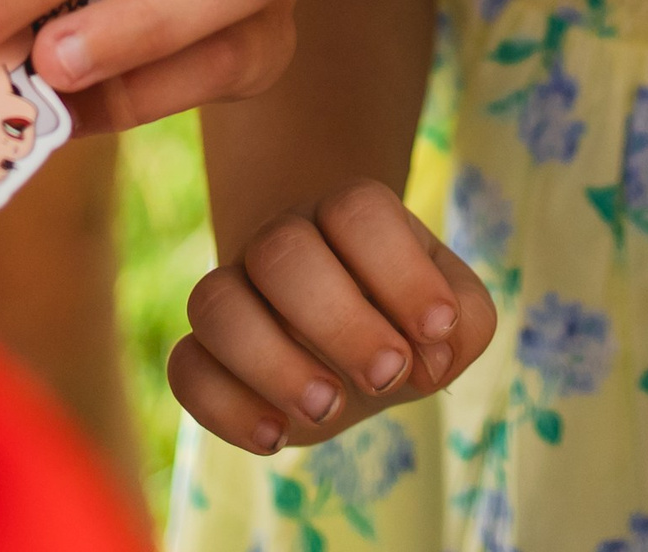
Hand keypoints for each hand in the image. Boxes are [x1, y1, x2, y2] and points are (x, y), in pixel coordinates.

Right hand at [170, 181, 494, 453]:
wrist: (344, 333)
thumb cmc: (402, 318)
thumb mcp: (453, 315)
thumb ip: (465, 323)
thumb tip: (427, 355)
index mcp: (346, 215)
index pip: (356, 210)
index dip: (400, 274)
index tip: (436, 332)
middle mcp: (280, 242)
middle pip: (281, 250)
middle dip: (340, 323)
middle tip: (387, 378)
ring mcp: (234, 292)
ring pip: (214, 302)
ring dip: (273, 363)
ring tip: (328, 409)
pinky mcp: (204, 354)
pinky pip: (183, 367)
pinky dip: (225, 407)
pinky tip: (276, 437)